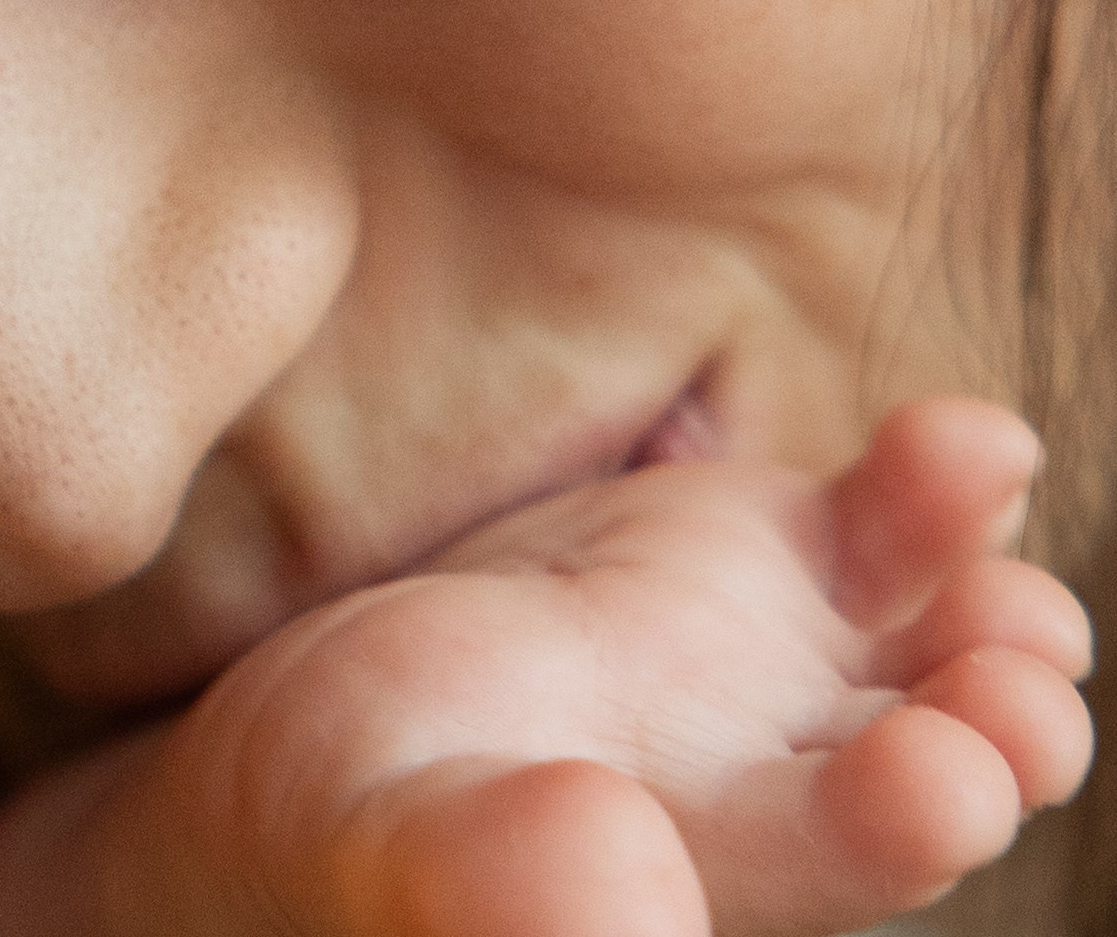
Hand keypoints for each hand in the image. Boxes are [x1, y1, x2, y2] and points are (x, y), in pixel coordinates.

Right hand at [0, 400, 1092, 936]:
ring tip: (992, 557)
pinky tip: (964, 447)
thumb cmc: (327, 828)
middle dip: (1006, 725)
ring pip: (951, 646)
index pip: (845, 862)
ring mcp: (774, 666)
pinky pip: (887, 524)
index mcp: (702, 873)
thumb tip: (620, 867)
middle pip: (948, 763)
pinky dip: (942, 485)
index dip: (906, 816)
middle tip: (1010, 689)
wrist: (312, 752)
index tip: (928, 772)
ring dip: (1004, 611)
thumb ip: (494, 876)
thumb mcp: (385, 846)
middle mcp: (773, 785)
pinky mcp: (751, 557)